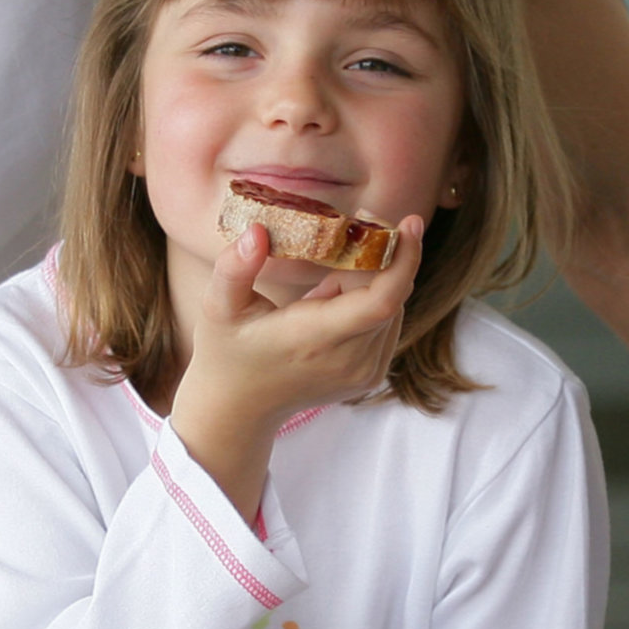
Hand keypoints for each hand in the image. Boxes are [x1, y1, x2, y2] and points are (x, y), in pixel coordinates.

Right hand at [168, 218, 424, 521]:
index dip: (402, 261)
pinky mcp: (370, 376)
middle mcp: (349, 361)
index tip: (410, 223)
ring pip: (393, 307)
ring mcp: (364, 373)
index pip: (380, 302)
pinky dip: (373, 299)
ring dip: (377, 277)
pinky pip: (387, 325)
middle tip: (359, 222)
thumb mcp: (218, 307)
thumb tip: (258, 231)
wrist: (240, 406)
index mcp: (313, 340)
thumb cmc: (227, 350)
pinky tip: (338, 296)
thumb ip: (234, 268)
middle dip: (386, 254)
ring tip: (336, 266)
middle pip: (392, 296)